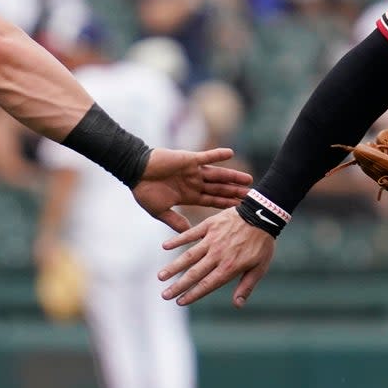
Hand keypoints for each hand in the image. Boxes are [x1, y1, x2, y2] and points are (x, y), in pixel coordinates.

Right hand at [132, 147, 250, 232]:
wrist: (135, 172)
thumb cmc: (145, 192)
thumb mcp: (160, 211)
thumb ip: (175, 221)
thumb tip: (188, 234)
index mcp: (189, 196)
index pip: (213, 201)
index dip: (226, 205)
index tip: (240, 210)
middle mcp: (194, 183)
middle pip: (220, 189)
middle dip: (235, 193)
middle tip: (252, 197)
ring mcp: (193, 171)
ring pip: (218, 175)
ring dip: (233, 177)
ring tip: (248, 180)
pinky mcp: (189, 159)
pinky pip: (206, 156)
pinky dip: (218, 155)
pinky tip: (231, 153)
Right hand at [158, 207, 274, 306]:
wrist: (262, 215)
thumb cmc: (262, 243)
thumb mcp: (259, 268)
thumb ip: (246, 286)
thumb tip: (237, 305)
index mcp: (229, 267)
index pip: (207, 285)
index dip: (193, 294)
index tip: (180, 302)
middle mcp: (217, 255)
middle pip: (194, 273)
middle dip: (178, 286)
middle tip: (164, 295)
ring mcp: (212, 240)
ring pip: (188, 256)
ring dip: (174, 266)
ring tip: (161, 276)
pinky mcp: (209, 225)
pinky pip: (190, 234)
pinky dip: (177, 240)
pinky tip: (165, 246)